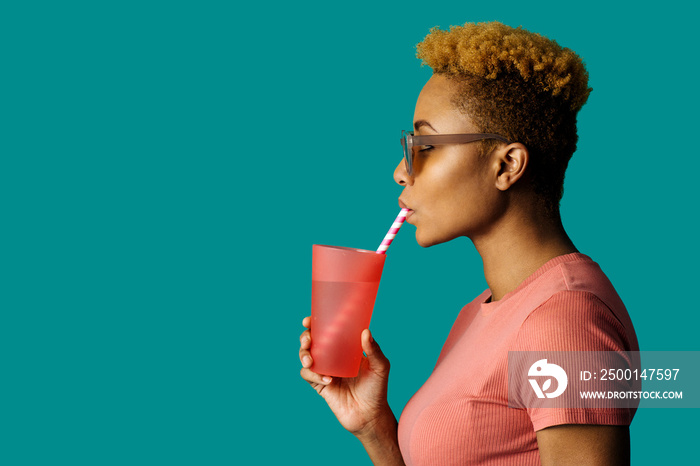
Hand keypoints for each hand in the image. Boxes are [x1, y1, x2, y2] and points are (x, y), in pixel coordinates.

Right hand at [299, 316, 393, 436]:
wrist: (370, 416)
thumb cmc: (377, 389)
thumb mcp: (380, 367)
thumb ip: (374, 350)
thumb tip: (366, 331)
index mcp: (344, 348)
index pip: (327, 331)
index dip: (314, 324)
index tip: (308, 320)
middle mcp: (332, 358)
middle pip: (311, 342)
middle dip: (304, 338)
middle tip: (308, 339)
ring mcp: (325, 371)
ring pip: (305, 357)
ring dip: (303, 355)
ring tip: (310, 360)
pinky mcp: (320, 386)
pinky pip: (309, 376)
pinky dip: (314, 375)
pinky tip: (328, 380)